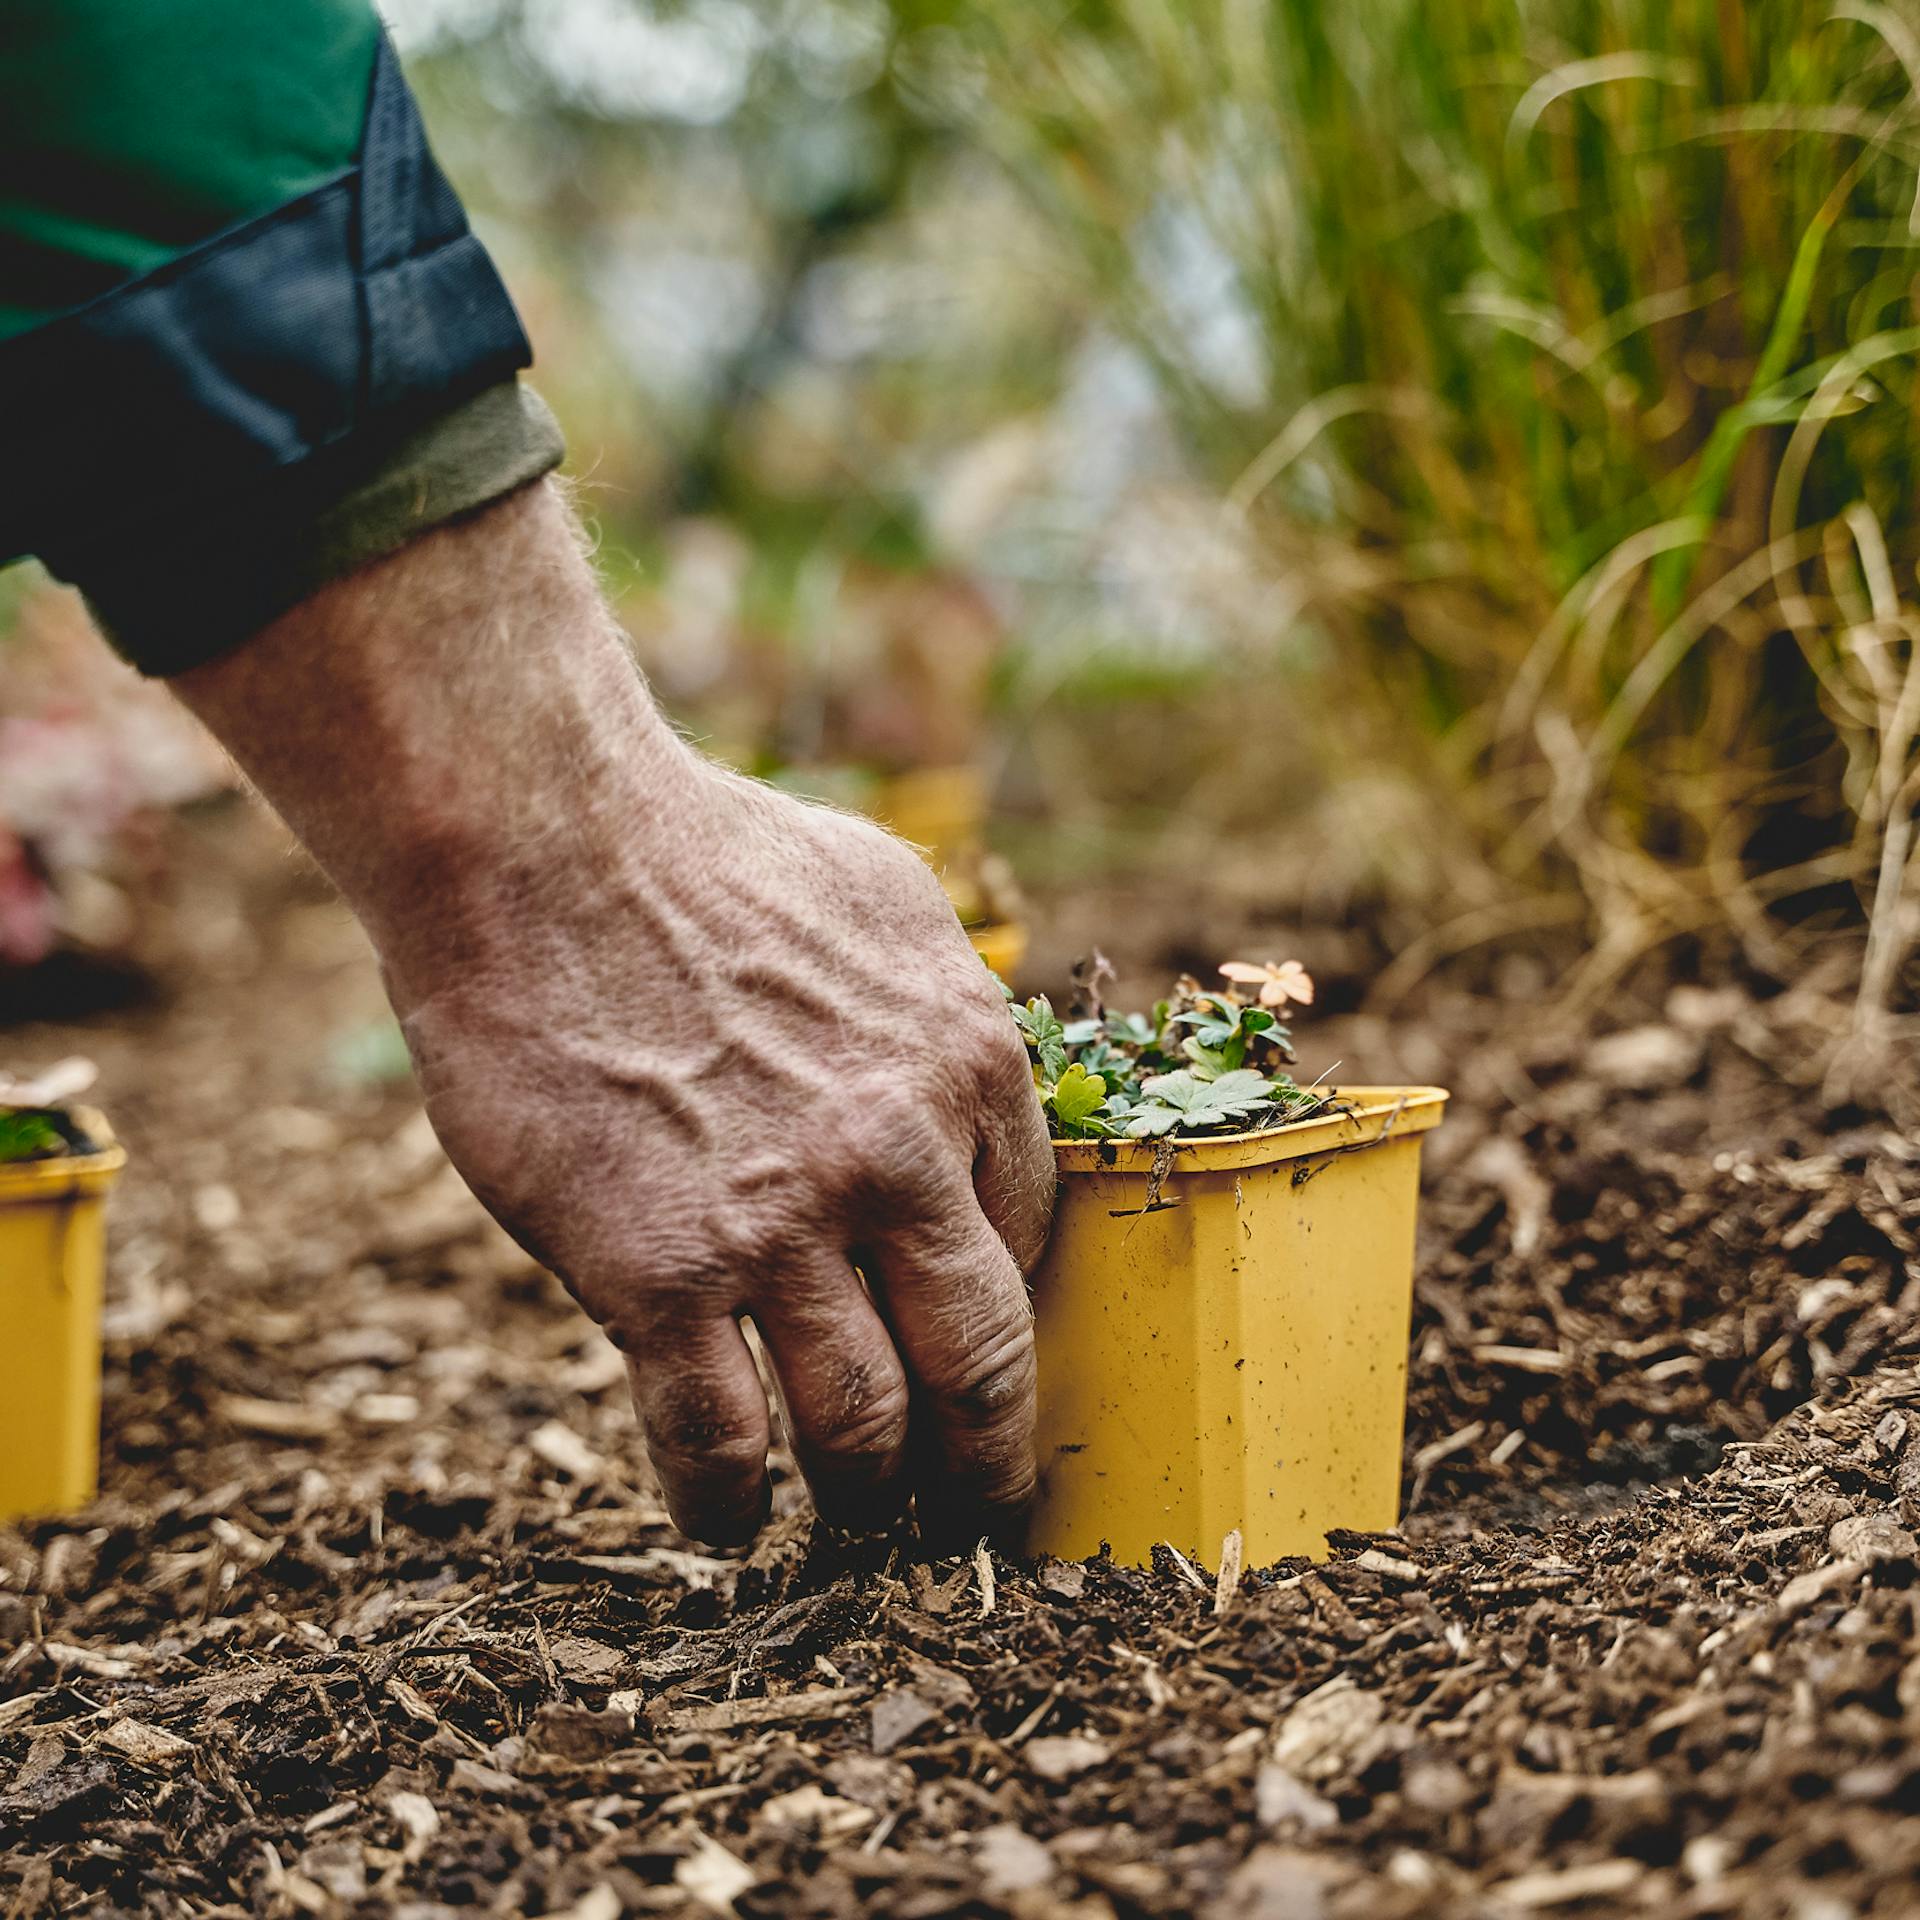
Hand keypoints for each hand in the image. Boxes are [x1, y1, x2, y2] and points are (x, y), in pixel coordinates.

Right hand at [399, 756, 1051, 1541]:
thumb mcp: (887, 899)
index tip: (975, 1357)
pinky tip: (725, 1523)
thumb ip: (948, 1005)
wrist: (545, 849)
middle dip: (988, 1461)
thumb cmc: (710, 856)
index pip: (1028, 1238)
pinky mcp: (659, 1275)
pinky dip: (726, 1505)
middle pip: (982, 1364)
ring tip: (854, 1521)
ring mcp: (781, 1226)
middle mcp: (897, 1159)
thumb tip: (974, 1084)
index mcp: (967, 1064)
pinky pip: (715, 1442)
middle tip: (975, 1510)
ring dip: (866, 1496)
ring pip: (862, 1429)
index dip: (1002, 1312)